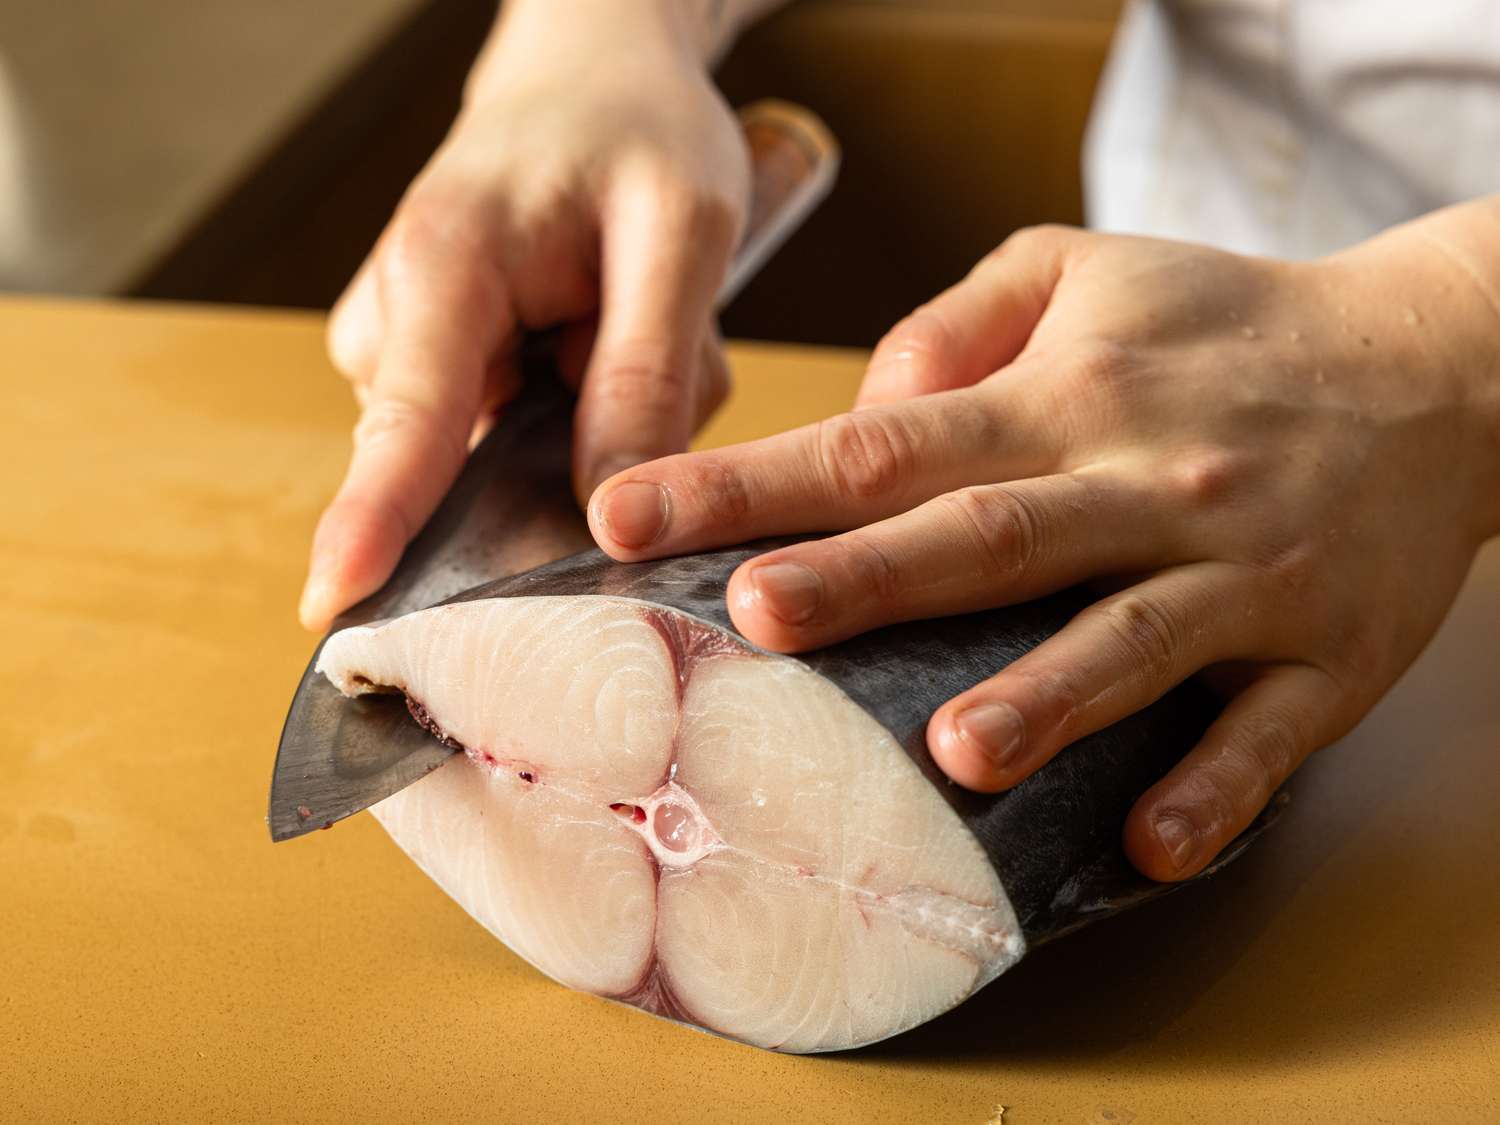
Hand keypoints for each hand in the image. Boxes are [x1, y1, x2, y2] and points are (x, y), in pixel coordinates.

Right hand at [299, 1, 748, 630]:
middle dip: (575, 448)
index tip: (333, 604)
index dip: (375, 521)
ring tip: (625, 318)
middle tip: (649, 339)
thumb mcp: (679, 233)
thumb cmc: (635, 131)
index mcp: (445, 266)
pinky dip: (578, 409)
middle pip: (465, 468)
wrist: (594, 78)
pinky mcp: (442, 371)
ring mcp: (413, 350)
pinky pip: (511, 440)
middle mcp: (402, 318)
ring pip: (504, 459)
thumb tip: (609, 512)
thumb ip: (645, 374)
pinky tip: (600, 336)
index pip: (409, 419)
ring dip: (591, 419)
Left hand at [586, 208, 1499, 880]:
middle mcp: (1145, 480)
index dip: (752, 482)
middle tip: (754, 619)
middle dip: (863, 579)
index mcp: (1068, 396)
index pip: (884, 440)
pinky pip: (1269, 733)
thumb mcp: (1086, 271)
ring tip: (956, 749)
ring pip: (1133, 637)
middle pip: (987, 536)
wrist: (1443, 366)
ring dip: (1047, 697)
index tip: (630, 518)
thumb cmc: (1225, 325)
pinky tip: (1147, 840)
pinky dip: (1214, 789)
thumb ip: (954, 325)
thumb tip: (859, 416)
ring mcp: (1241, 571)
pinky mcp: (1325, 651)